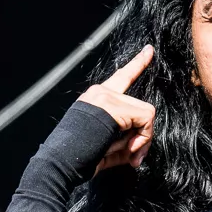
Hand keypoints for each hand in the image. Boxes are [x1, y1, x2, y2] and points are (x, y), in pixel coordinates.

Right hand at [79, 45, 155, 174]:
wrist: (62, 161)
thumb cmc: (80, 157)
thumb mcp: (107, 145)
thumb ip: (126, 139)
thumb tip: (141, 145)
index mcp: (97, 99)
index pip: (122, 77)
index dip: (138, 63)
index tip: (149, 50)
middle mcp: (100, 93)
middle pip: (141, 108)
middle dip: (143, 135)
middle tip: (135, 156)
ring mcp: (106, 97)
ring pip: (145, 114)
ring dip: (143, 139)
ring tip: (129, 155)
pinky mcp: (113, 106)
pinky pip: (145, 119)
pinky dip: (143, 138)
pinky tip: (128, 151)